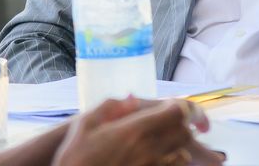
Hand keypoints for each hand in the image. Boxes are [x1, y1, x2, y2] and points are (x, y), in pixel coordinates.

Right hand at [51, 97, 222, 165]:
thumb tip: (132, 99)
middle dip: (180, 124)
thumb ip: (110, 106)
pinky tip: (158, 158)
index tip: (172, 106)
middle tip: (169, 121)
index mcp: (134, 130)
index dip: (179, 106)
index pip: (176, 112)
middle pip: (184, 132)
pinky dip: (173, 161)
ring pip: (183, 153)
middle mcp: (148, 150)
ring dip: (178, 144)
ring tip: (164, 140)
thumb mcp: (84, 124)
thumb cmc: (75, 158)